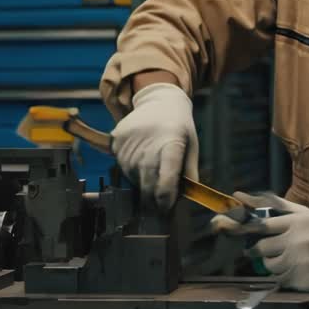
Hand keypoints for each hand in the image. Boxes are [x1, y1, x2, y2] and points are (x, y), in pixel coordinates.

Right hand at [110, 82, 198, 209]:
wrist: (158, 100)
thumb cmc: (179, 125)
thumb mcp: (191, 145)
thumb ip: (189, 172)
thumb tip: (186, 199)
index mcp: (171, 142)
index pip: (167, 175)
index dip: (166, 195)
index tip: (167, 207)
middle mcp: (148, 142)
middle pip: (147, 180)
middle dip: (153, 199)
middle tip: (158, 208)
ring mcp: (130, 141)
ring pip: (133, 177)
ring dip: (142, 185)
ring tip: (151, 181)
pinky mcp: (117, 140)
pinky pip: (123, 167)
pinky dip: (132, 173)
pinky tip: (140, 166)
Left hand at [211, 192, 308, 292]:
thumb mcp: (305, 213)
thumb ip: (274, 206)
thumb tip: (239, 195)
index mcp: (297, 221)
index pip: (261, 225)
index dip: (241, 228)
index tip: (225, 229)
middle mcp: (298, 240)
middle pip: (261, 248)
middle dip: (255, 250)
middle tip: (255, 251)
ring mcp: (302, 261)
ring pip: (269, 266)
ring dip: (270, 264)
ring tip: (284, 259)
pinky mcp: (306, 279)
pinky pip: (282, 280)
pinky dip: (282, 276)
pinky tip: (294, 270)